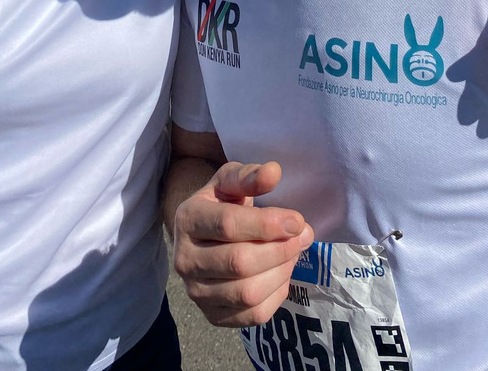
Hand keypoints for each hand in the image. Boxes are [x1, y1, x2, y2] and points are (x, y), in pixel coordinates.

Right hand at [172, 161, 313, 327]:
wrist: (203, 236)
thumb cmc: (221, 203)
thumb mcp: (230, 182)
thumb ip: (249, 176)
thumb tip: (273, 172)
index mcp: (187, 219)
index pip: (228, 225)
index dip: (267, 224)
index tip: (297, 220)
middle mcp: (185, 260)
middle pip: (239, 262)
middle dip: (279, 250)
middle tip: (302, 237)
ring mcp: (196, 293)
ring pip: (248, 293)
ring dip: (281, 272)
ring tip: (293, 252)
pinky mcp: (213, 317)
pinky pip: (254, 315)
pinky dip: (276, 294)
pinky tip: (281, 273)